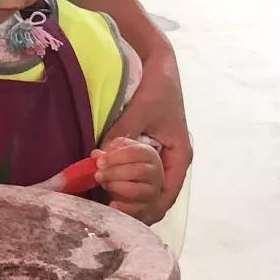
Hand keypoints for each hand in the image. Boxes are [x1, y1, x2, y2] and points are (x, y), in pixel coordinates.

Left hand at [72, 0, 190, 215]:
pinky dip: (124, 181)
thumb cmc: (156, 89)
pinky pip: (139, 175)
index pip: (167, 194)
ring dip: (126, 192)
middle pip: (156, 197)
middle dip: (134, 203)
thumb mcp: (139, 112)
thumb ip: (122, 134)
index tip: (123, 213)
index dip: (147, 208)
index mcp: (180, 155)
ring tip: (104, 196)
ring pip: (146, 188)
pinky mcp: (149, 151)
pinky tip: (106, 185)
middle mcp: (172, 161)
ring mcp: (162, 158)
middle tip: (108, 205)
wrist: (160, 66)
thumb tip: (99, 157)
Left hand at [96, 136, 163, 221]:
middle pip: (139, 171)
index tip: (100, 161)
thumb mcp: (123, 141)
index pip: (137, 153)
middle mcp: (156, 172)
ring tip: (105, 184)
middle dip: (115, 172)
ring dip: (118, 187)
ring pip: (138, 190)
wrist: (132, 172)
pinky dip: (124, 208)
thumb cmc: (127, 155)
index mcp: (150, 154)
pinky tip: (112, 203)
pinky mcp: (148, 207)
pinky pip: (138, 210)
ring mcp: (154, 191)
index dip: (117, 157)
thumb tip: (96, 155)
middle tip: (98, 173)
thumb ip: (111, 146)